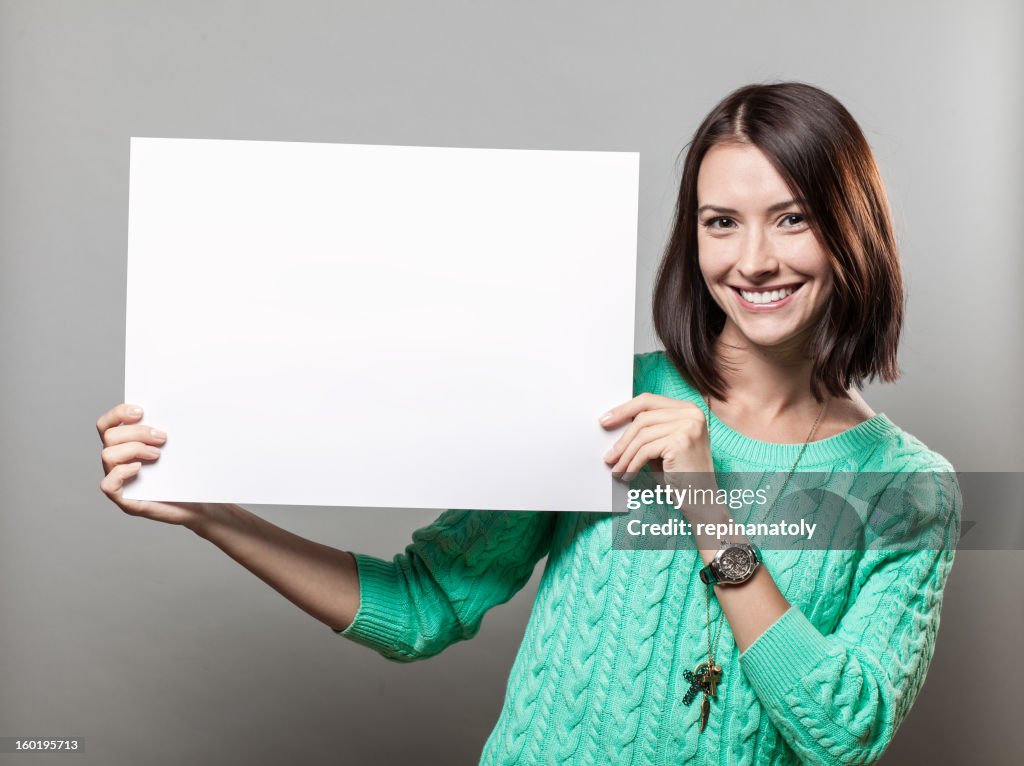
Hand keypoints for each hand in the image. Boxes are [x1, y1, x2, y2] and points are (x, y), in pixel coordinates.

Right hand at [97, 403, 220, 528]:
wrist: (200, 502)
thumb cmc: (188, 473)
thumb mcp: (178, 446)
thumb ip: (168, 429)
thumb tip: (174, 406)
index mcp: (126, 445)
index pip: (107, 424)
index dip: (118, 413)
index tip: (141, 411)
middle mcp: (118, 462)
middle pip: (109, 436)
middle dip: (137, 432)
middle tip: (162, 438)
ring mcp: (120, 481)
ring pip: (107, 455)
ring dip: (133, 449)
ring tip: (157, 455)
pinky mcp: (125, 499)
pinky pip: (107, 484)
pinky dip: (121, 472)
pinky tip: (140, 469)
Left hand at [599, 393, 714, 481]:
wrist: (701, 498)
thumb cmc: (680, 474)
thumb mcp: (661, 445)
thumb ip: (645, 430)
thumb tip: (613, 424)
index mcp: (688, 409)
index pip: (648, 400)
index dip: (624, 409)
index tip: (605, 420)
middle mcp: (692, 413)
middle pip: (643, 417)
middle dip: (622, 438)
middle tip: (608, 455)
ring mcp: (689, 425)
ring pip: (642, 435)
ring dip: (625, 455)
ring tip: (617, 469)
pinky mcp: (682, 441)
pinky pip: (646, 450)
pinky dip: (633, 464)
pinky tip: (628, 475)